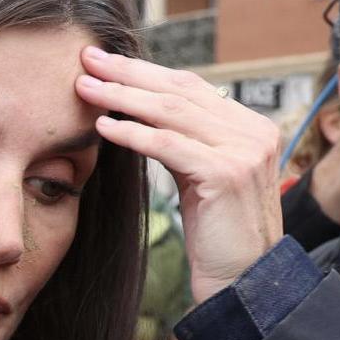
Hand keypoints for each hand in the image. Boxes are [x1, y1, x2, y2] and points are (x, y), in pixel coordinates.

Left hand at [76, 47, 284, 304]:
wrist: (244, 282)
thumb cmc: (217, 236)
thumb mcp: (202, 178)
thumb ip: (184, 143)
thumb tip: (141, 111)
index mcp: (250, 127)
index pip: (190, 88)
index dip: (145, 72)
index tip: (106, 62)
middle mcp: (253, 131)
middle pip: (179, 90)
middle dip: (128, 73)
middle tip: (87, 58)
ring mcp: (245, 150)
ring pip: (171, 112)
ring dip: (122, 97)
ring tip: (85, 87)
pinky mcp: (227, 173)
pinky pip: (167, 145)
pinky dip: (132, 133)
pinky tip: (103, 126)